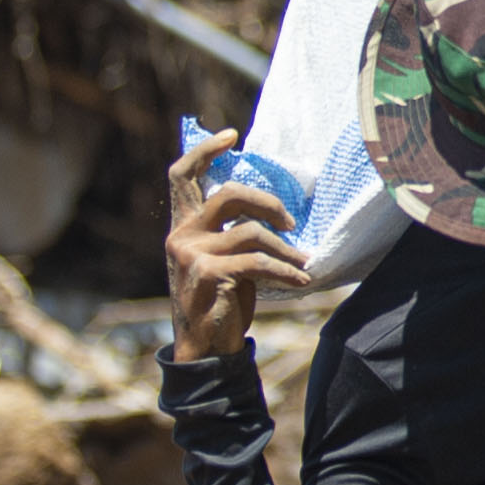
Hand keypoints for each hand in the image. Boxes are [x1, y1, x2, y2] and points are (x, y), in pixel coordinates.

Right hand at [166, 124, 311, 361]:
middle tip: (291, 222)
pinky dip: (286, 270)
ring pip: (251, 232)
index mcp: (182, 226)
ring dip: (285, 248)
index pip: (182, 175)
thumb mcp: (218, 259)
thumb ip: (228, 232)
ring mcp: (193, 255)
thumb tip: (268, 208)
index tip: (231, 135)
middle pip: (229, 195)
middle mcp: (181, 236)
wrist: (203, 349)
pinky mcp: (210, 276)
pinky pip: (259, 263)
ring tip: (303, 261)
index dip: (205, 150)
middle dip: (268, 203)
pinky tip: (302, 279)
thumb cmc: (218, 300)